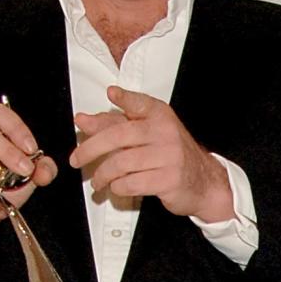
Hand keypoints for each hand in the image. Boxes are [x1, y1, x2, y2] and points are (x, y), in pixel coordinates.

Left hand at [70, 87, 233, 221]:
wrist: (204, 182)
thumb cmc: (170, 156)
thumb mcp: (147, 135)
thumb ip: (114, 125)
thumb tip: (83, 120)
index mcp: (160, 117)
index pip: (140, 103)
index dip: (125, 98)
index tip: (111, 93)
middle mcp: (165, 133)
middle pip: (118, 136)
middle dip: (90, 149)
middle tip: (76, 159)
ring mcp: (169, 156)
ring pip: (121, 163)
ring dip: (102, 175)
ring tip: (97, 180)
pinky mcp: (168, 180)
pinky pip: (131, 183)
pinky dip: (118, 187)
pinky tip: (116, 187)